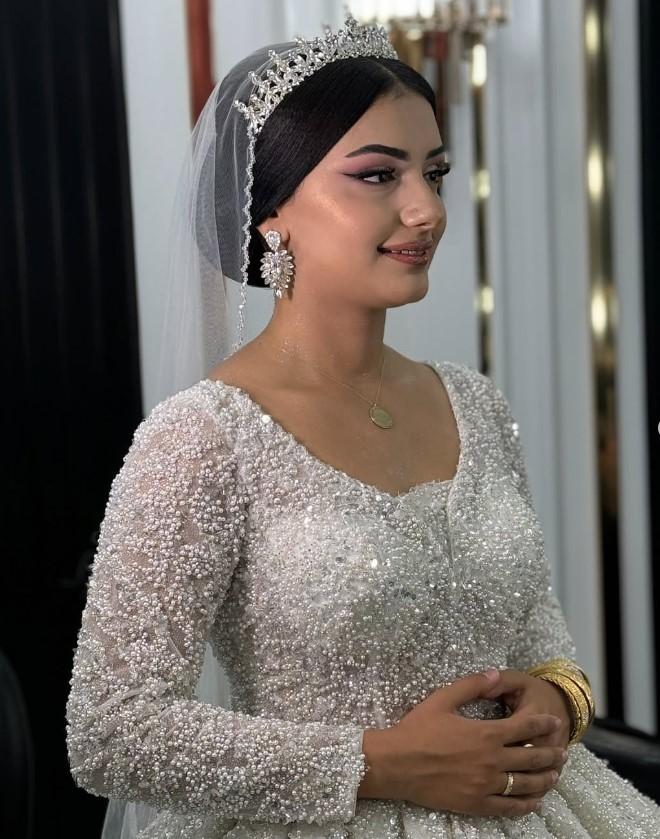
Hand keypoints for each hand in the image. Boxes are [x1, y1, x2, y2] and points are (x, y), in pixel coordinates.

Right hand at [360, 670, 566, 818]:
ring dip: (545, 779)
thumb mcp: (443, 698)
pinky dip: (525, 805)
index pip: (525, 728)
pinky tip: (534, 803)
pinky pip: (508, 808)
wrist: (397, 763)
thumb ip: (472, 685)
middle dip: (551, 754)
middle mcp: (492, 761)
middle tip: (563, 752)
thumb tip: (495, 674)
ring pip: (525, 785)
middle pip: (532, 758)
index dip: (543, 724)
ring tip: (555, 776)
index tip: (555, 723)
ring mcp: (486, 785)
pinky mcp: (476, 804)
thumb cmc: (418, 729)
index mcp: (486, 734)